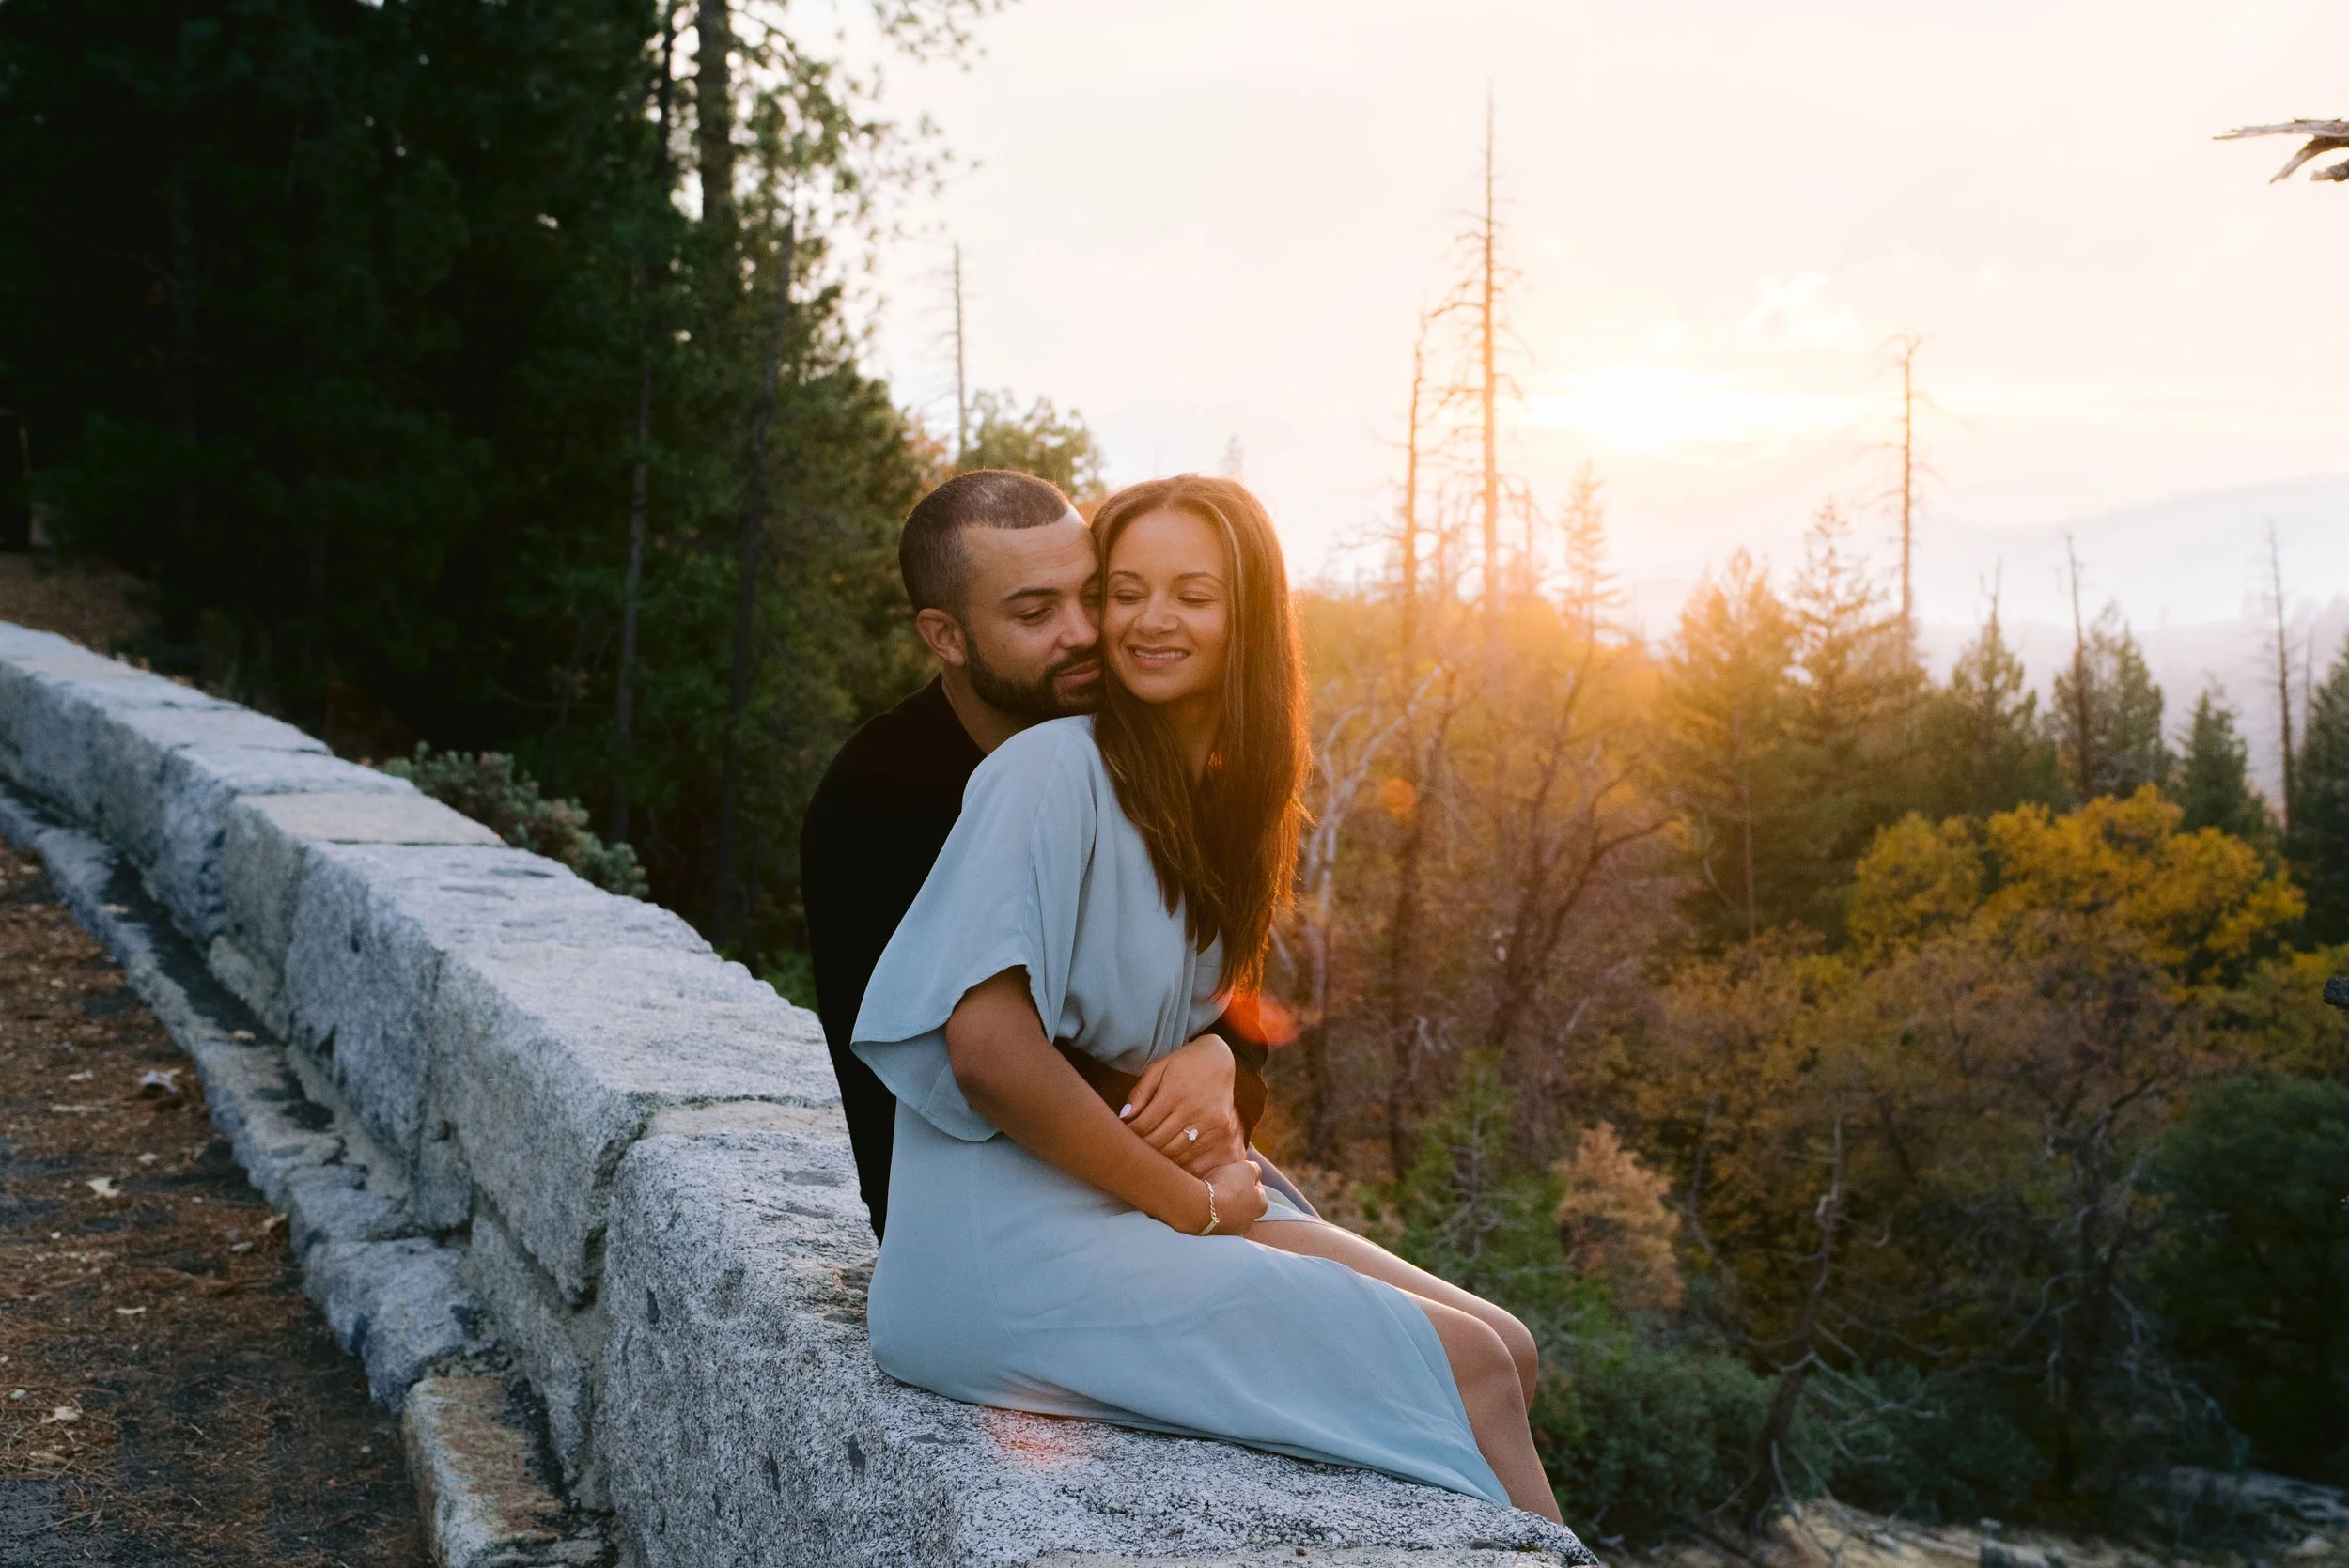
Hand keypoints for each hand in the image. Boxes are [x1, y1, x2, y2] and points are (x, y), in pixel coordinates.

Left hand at [1122, 1032, 1244, 1175]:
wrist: (1219, 1060)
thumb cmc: (1183, 1065)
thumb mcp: (1157, 1070)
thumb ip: (1139, 1093)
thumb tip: (1124, 1117)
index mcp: (1174, 1092)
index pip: (1144, 1125)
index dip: (1130, 1136)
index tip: (1123, 1138)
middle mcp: (1194, 1108)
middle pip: (1160, 1142)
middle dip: (1142, 1150)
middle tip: (1133, 1152)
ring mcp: (1211, 1121)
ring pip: (1177, 1153)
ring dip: (1160, 1160)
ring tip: (1149, 1158)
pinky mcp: (1222, 1130)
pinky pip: (1196, 1156)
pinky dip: (1180, 1163)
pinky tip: (1170, 1162)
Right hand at [1199, 1159, 1268, 1236]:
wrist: (1201, 1207)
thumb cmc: (1227, 1186)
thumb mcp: (1247, 1168)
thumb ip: (1255, 1169)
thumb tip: (1255, 1173)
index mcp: (1262, 1206)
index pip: (1257, 1187)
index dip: (1247, 1176)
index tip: (1236, 1171)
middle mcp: (1250, 1222)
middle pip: (1244, 1201)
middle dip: (1236, 1192)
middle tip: (1224, 1180)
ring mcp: (1233, 1230)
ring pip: (1230, 1212)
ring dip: (1224, 1203)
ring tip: (1212, 1191)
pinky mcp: (1216, 1234)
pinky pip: (1216, 1218)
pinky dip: (1213, 1211)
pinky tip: (1206, 1202)